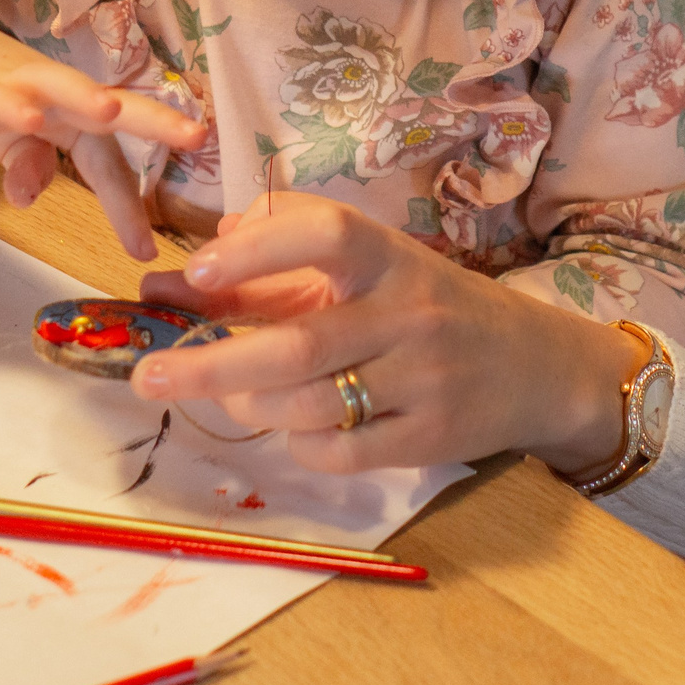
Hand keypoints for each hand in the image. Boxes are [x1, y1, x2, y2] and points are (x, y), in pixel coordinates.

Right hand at [0, 0, 204, 257]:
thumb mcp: (7, 147)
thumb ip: (29, 169)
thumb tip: (29, 197)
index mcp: (70, 115)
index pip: (108, 163)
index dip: (127, 205)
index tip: (145, 250)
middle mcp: (53, 94)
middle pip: (109, 106)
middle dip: (153, 120)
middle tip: (195, 136)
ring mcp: (12, 83)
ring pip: (57, 87)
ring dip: (83, 97)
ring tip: (110, 110)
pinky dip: (10, 105)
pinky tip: (28, 116)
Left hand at [128, 193, 646, 474]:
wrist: (538, 365)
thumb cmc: (432, 308)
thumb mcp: (372, 270)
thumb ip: (276, 269)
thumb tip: (175, 276)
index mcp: (390, 257)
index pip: (325, 233)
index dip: (257, 247)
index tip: (196, 270)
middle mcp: (409, 312)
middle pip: (298, 345)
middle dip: (210, 363)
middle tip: (147, 375)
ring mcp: (423, 379)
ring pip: (309, 406)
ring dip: (250, 405)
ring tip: (225, 394)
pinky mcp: (429, 438)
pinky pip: (338, 452)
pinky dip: (298, 444)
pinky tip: (294, 427)